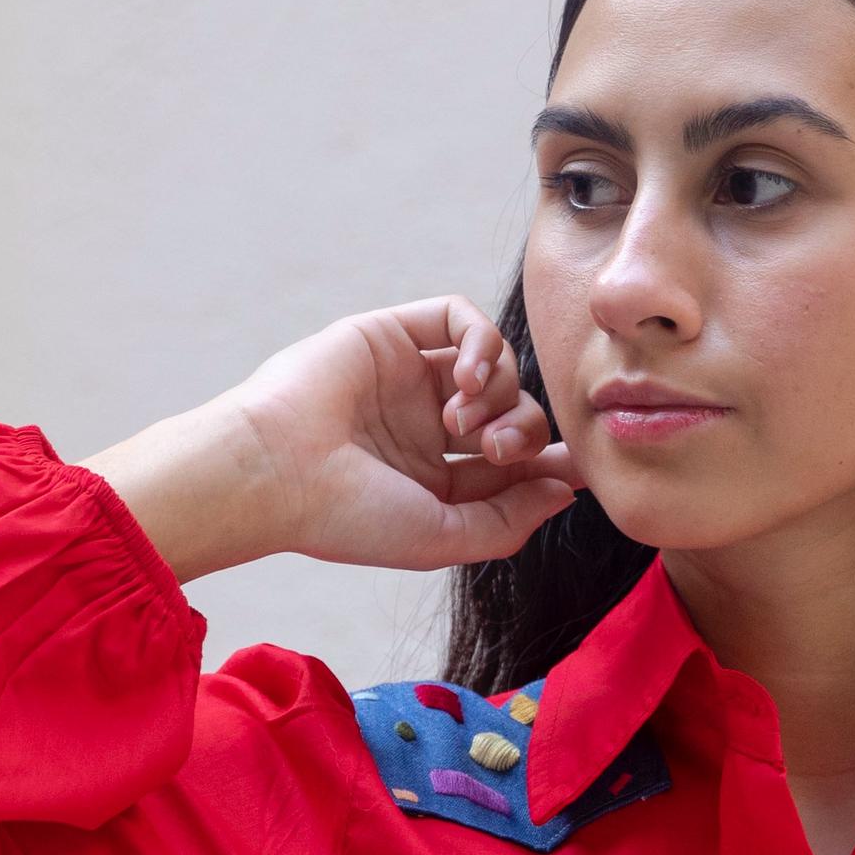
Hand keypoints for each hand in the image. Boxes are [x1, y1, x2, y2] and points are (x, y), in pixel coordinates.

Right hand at [86, 298, 578, 581]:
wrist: (276, 471)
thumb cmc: (348, 516)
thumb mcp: (443, 537)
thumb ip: (509, 520)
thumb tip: (565, 490)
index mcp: (436, 478)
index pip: (512, 462)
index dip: (548, 461)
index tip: (577, 466)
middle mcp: (425, 426)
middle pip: (513, 411)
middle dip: (522, 429)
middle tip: (498, 448)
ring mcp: (408, 378)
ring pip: (495, 364)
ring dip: (500, 391)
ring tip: (462, 421)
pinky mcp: (390, 334)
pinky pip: (458, 316)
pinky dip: (480, 341)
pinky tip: (466, 377)